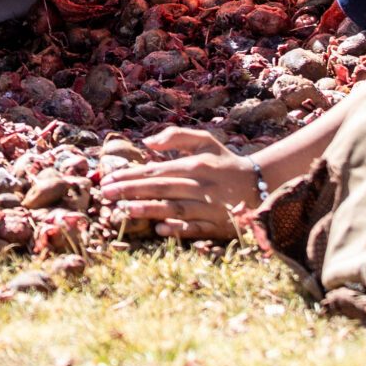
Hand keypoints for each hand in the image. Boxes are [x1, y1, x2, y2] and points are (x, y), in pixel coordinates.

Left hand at [101, 126, 260, 240]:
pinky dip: (178, 229)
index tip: (109, 178)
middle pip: (161, 188)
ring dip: (149, 209)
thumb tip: (146, 143)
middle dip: (131, 191)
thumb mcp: (206, 141)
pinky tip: (160, 229)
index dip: (131, 174)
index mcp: (195, 164)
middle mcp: (201, 184)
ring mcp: (209, 206)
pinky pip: (195, 228)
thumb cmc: (225, 162)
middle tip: (106, 194)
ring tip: (124, 210)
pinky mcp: (217, 225)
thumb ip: (177, 136)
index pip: (157, 170)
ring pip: (175, 208)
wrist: (259, 185)